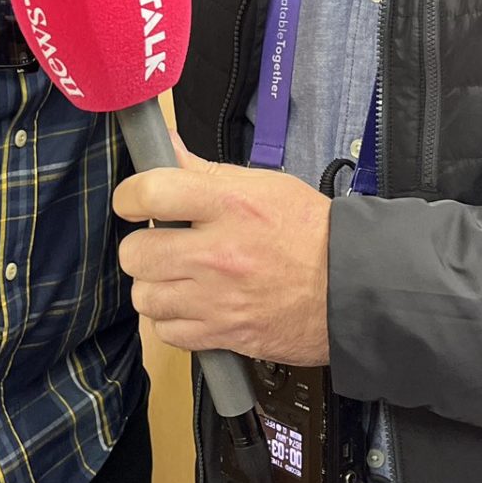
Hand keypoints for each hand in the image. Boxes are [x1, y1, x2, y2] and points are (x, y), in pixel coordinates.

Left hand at [114, 138, 331, 365]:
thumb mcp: (264, 186)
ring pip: (144, 296)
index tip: (132, 201)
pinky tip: (193, 306)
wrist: (352, 288)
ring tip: (178, 277)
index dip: (129, 196)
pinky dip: (173, 321)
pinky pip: (166, 332)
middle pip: (136, 252)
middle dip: (143, 247)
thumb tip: (166, 147)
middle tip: (162, 244)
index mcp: (229, 205)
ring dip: (156, 286)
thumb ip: (205, 171)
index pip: (150, 192)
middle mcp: (218, 253)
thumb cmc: (311, 233)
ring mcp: (217, 300)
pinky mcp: (223, 335)